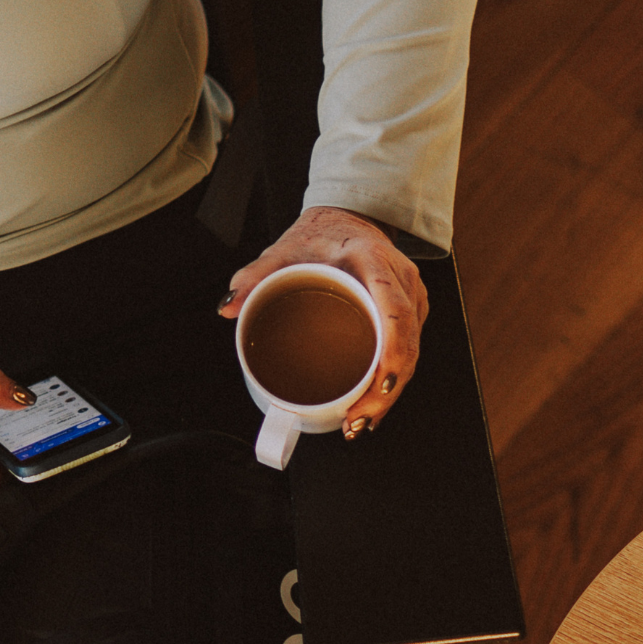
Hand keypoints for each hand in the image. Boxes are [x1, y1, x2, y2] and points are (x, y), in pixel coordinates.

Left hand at [218, 208, 427, 436]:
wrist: (349, 222)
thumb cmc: (323, 236)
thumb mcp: (285, 249)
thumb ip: (255, 275)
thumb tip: (229, 307)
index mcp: (375, 262)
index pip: (396, 314)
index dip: (393, 354)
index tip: (378, 385)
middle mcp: (402, 282)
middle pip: (407, 347)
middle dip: (384, 392)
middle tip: (355, 419)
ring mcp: (413, 301)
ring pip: (410, 357)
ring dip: (387, 396)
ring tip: (359, 421)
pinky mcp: (413, 316)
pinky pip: (408, 354)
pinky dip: (390, 384)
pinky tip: (371, 406)